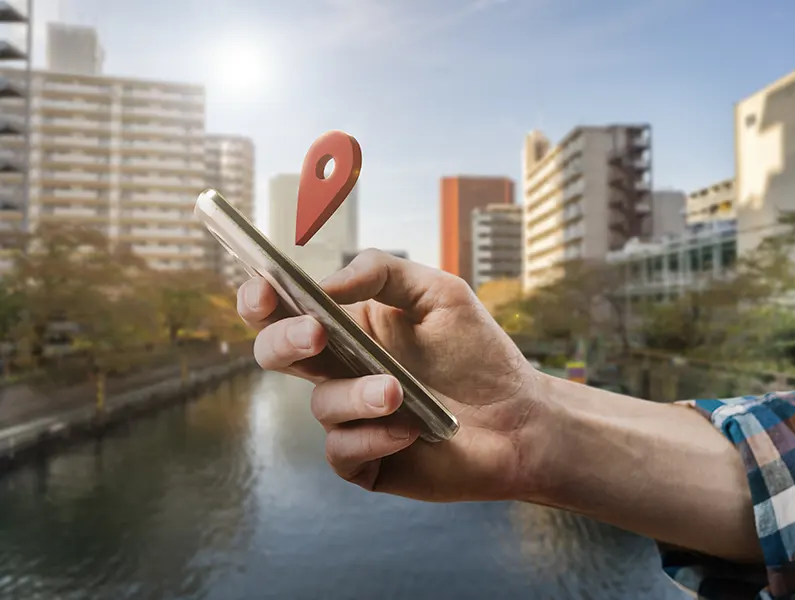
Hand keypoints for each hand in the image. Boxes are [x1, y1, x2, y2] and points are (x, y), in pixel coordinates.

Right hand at [237, 250, 546, 501]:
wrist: (520, 416)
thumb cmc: (478, 352)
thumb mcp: (438, 292)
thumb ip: (382, 271)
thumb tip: (327, 285)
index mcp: (348, 328)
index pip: (284, 311)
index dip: (260, 299)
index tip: (264, 288)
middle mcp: (339, 370)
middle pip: (275, 354)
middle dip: (286, 341)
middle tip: (317, 332)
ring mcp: (350, 417)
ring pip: (321, 405)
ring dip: (357, 394)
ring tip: (398, 390)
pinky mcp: (365, 459)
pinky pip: (341, 450)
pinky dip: (372, 437)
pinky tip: (409, 431)